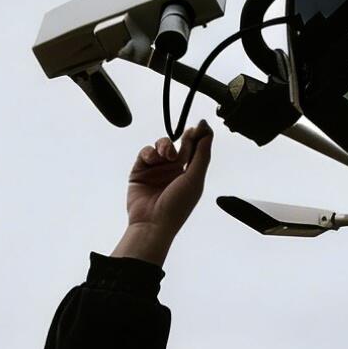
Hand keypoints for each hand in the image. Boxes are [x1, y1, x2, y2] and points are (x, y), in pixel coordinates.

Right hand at [112, 123, 211, 264]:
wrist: (152, 223)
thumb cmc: (177, 206)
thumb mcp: (195, 178)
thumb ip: (202, 153)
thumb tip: (207, 129)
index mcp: (190, 174)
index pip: (195, 149)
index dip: (197, 136)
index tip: (199, 125)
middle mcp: (174, 171)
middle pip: (179, 144)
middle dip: (183, 138)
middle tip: (187, 134)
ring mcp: (157, 170)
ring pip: (161, 145)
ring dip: (165, 145)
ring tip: (166, 154)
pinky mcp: (140, 171)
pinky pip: (145, 152)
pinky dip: (149, 152)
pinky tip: (153, 158)